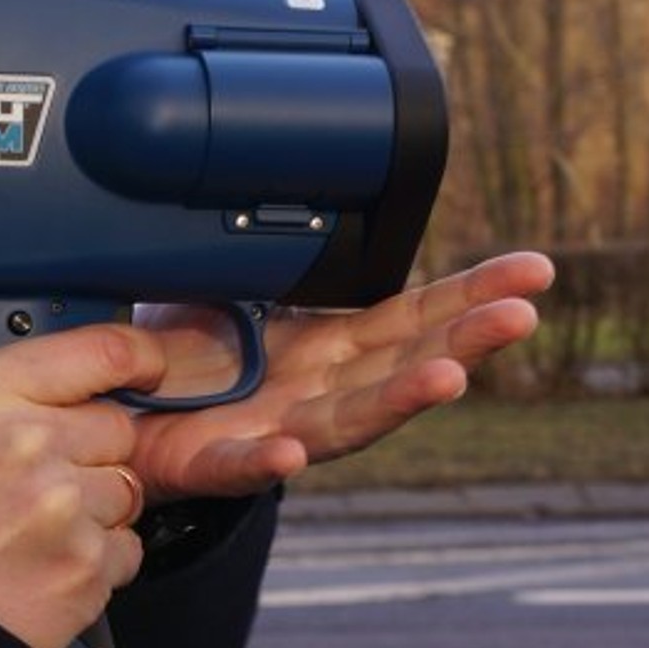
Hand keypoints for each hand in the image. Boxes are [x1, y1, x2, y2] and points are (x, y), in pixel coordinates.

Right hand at [0, 324, 165, 647]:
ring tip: (35, 534)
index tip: (147, 367)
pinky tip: (46, 567)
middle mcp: (29, 440)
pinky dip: (98, 561)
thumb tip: (45, 390)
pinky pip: (127, 547)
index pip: (98, 351)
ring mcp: (64, 504)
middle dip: (93, 451)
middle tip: (45, 484)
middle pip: (117, 425)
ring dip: (96, 509)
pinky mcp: (87, 563)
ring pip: (127, 488)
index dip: (135, 358)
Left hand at [125, 251, 555, 504]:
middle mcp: (320, 391)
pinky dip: (274, 458)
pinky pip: (246, 462)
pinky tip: (295, 447)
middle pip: (408, 364)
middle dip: (468, 341)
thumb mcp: (228, 282)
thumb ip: (269, 252)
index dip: (473, 296)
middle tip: (522, 315)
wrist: (115, 420)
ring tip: (449, 377)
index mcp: (330, 346)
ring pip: (352, 419)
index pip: (414, 317)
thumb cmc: (176, 354)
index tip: (533, 273)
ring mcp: (279, 430)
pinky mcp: (219, 462)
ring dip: (403, 399)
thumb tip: (296, 185)